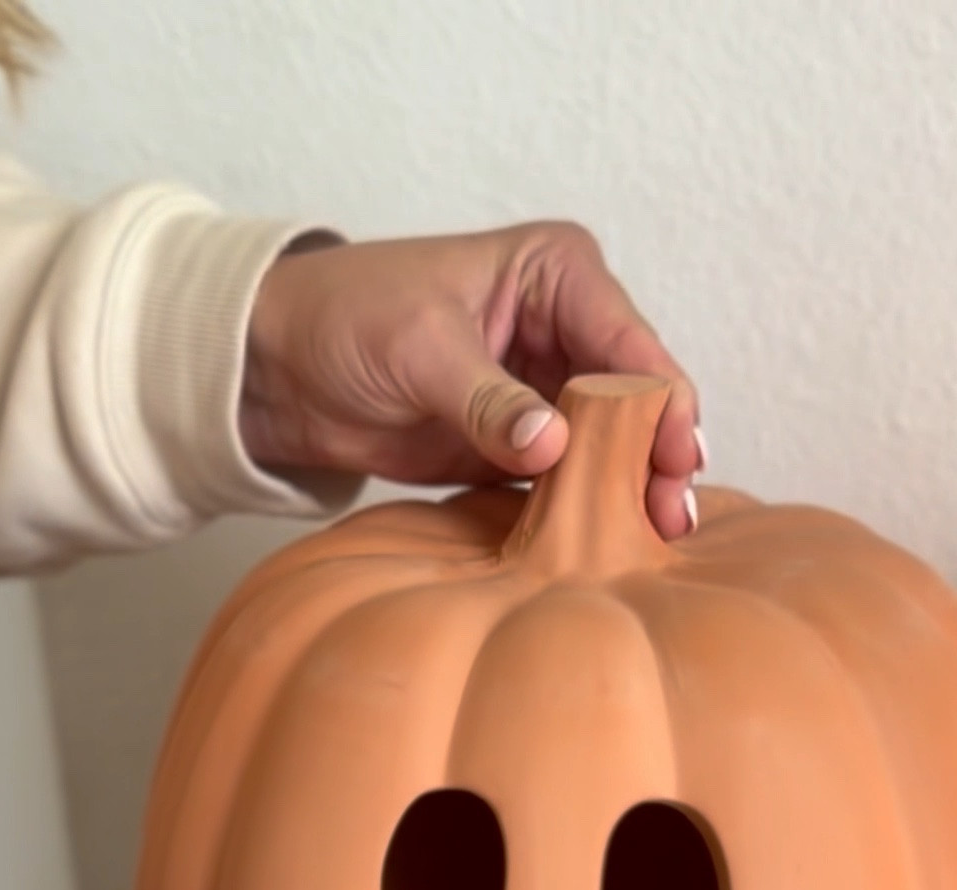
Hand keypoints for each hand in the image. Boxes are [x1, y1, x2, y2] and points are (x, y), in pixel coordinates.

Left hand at [240, 222, 701, 537]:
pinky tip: (608, 547)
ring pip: (611, 446)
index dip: (660, 401)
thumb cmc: (344, 316)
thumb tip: (553, 445)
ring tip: (654, 541)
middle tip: (671, 516)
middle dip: (657, 455)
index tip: (676, 456)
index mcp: (556, 274)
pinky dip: (586, 511)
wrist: (280, 367)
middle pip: (634, 399)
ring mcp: (547, 392)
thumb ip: (488, 400)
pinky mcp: (520, 447)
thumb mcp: (420, 348)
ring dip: (629, 491)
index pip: (628, 341)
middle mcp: (565, 329)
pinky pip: (568, 481)